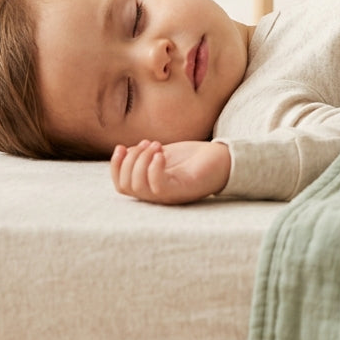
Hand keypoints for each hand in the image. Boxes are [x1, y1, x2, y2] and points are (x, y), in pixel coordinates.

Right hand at [110, 139, 230, 204]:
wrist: (223, 158)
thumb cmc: (194, 158)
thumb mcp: (162, 153)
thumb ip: (143, 155)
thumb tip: (124, 152)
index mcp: (150, 187)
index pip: (121, 186)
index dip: (115, 167)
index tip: (121, 147)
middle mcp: (157, 196)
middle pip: (126, 186)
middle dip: (129, 161)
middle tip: (148, 143)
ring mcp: (169, 195)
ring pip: (138, 187)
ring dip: (141, 161)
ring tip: (157, 145)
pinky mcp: (182, 191)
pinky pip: (158, 187)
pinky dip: (154, 169)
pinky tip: (161, 154)